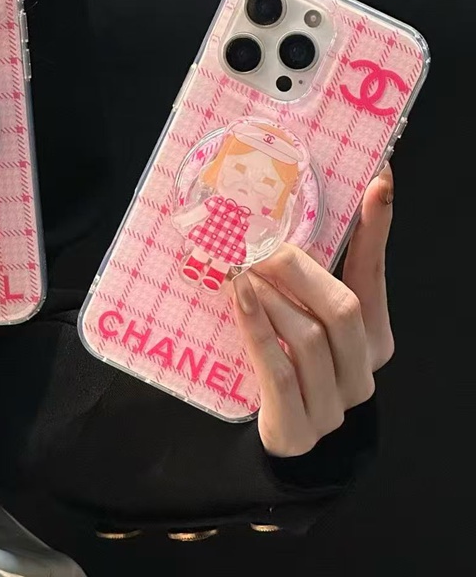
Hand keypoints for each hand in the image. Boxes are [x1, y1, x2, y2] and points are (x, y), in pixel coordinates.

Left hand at [232, 166, 394, 456]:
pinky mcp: (298, 428)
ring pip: (309, 337)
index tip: (378, 181)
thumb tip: (291, 218)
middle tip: (258, 248)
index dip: (376, 230)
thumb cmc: (291, 364)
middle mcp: (362, 372)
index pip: (374, 277)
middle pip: (340, 308)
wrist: (279, 435)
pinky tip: (238, 298)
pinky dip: (257, 329)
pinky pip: (279, 371)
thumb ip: (307, 280)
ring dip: (270, 298)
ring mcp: (334, 406)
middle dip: (296, 270)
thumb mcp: (304, 317)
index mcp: (373, 340)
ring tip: (240, 274)